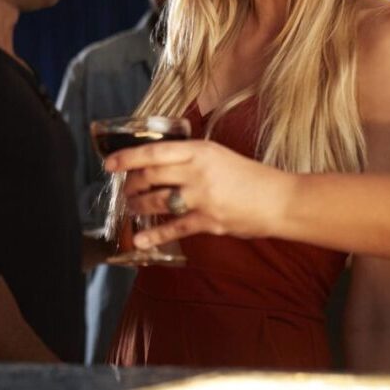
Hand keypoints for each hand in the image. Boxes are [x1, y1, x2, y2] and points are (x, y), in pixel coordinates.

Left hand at [104, 138, 285, 245]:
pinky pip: (174, 228)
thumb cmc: (250, 176)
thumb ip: (191, 157)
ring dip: (138, 206)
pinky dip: (154, 235)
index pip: (154, 151)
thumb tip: (159, 162)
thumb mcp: (219, 155)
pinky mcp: (208, 221)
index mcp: (200, 150)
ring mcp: (202, 197)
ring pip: (157, 202)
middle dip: (132, 184)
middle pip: (151, 176)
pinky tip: (140, 239)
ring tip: (131, 208)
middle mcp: (198, 171)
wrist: (279, 200)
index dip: (127, 157)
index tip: (109, 163)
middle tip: (125, 188)